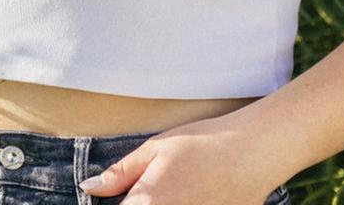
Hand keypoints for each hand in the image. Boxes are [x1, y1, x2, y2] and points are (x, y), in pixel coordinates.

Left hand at [75, 113, 284, 203]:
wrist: (254, 152)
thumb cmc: (203, 144)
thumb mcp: (155, 149)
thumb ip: (119, 174)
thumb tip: (89, 187)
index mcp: (148, 203)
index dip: (116, 202)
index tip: (120, 194)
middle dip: (139, 202)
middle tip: (157, 187)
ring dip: (164, 204)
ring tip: (181, 188)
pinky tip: (196, 195)